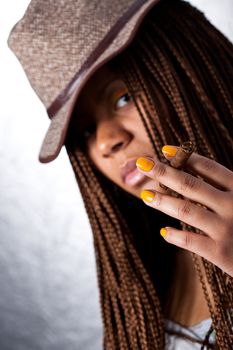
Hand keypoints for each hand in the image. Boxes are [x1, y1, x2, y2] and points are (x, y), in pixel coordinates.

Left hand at [136, 147, 232, 276]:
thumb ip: (226, 188)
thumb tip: (192, 175)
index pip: (208, 168)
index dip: (184, 157)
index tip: (164, 150)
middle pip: (191, 184)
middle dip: (163, 172)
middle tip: (142, 163)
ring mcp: (227, 229)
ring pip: (186, 210)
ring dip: (162, 201)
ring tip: (145, 195)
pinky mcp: (222, 253)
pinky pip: (190, 241)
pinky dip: (174, 235)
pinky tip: (163, 232)